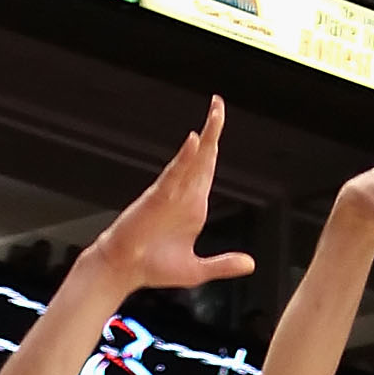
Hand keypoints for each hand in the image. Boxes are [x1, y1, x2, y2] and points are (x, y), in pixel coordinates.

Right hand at [91, 99, 255, 294]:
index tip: (220, 125)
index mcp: (194, 207)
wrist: (123, 270)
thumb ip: (223, 265)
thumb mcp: (197, 270)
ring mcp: (171, 194)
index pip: (209, 169)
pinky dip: (184, 158)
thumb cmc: (153, 267)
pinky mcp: (157, 198)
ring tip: (215, 114)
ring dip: (205, 137)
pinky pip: (174, 174)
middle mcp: (184, 195)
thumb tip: (250, 264)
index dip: (216, 147)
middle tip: (218, 104)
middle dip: (213, 130)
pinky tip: (194, 142)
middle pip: (203, 157)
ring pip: (192, 160)